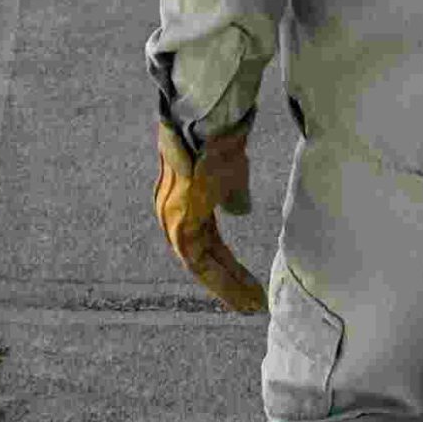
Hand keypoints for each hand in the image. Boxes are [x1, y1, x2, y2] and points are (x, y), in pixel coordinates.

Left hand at [154, 124, 265, 313]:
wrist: (208, 116)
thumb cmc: (220, 138)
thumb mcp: (231, 172)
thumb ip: (233, 195)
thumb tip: (239, 211)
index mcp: (183, 203)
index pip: (205, 244)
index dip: (225, 268)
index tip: (244, 286)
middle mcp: (171, 214)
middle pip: (200, 260)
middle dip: (227, 284)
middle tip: (250, 305)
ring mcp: (173, 217)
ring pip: (200, 264)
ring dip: (227, 286)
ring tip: (252, 304)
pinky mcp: (181, 219)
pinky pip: (200, 259)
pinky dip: (222, 277)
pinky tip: (243, 290)